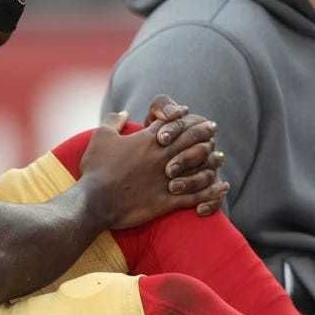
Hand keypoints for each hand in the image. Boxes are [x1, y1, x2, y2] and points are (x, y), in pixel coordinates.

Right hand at [80, 111, 229, 229]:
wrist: (94, 201)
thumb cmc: (96, 169)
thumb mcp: (100, 137)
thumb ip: (114, 121)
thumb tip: (125, 112)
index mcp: (147, 141)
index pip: (171, 123)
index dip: (183, 117)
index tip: (191, 114)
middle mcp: (161, 157)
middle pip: (190, 141)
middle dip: (203, 132)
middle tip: (212, 128)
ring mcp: (166, 180)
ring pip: (197, 167)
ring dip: (211, 161)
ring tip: (220, 157)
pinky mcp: (167, 201)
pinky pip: (195, 196)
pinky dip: (210, 191)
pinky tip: (221, 187)